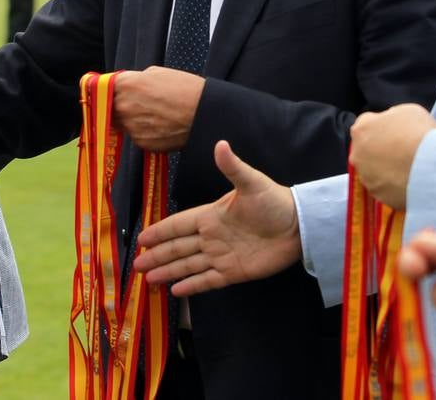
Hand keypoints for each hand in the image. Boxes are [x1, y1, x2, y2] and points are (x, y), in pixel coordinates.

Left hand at [112, 66, 202, 151]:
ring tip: (154, 114)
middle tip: (138, 104)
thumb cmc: (185, 89)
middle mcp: (123, 107)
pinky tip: (160, 125)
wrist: (204, 114)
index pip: (101, 89)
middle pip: (109, 108)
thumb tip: (126, 85)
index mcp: (125, 85)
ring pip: (123, 123)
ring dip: (132, 120)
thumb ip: (135, 79)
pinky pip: (137, 135)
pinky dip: (145, 132)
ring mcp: (131, 127)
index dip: (107, 90)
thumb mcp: (156, 72)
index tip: (109, 93)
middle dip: (119, 106)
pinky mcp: (142, 143)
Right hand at [134, 140, 300, 296]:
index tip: (141, 238)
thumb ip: (233, 167)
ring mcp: (222, 256)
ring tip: (148, 279)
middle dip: (157, 255)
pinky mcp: (234, 272)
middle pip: (178, 248)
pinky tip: (176, 290)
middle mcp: (212, 237)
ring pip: (188, 265)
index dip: (160, 231)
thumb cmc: (274, 201)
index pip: (179, 225)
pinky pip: (208, 280)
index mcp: (212, 216)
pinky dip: (192, 285)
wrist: (299, 226)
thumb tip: (220, 144)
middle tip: (136, 264)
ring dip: (168, 271)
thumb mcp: (251, 183)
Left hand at [347, 103, 435, 208]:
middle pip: (367, 150)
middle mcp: (358, 154)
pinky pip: (386, 190)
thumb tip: (394, 124)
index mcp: (362, 129)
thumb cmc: (420, 135)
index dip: (382, 128)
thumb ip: (393, 117)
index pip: (366, 125)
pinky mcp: (379, 196)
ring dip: (388, 170)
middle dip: (381, 151)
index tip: (395, 132)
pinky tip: (412, 182)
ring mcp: (367, 178)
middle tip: (403, 151)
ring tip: (410, 168)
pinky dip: (396, 186)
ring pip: (375, 172)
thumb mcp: (409, 112)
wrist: (430, 167)